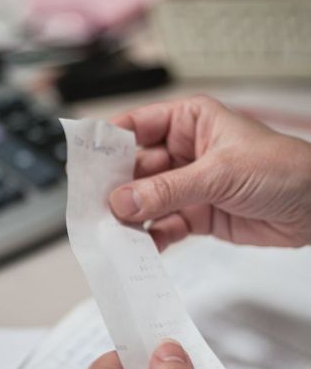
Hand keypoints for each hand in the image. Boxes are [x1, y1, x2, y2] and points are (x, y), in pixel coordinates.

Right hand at [108, 95, 310, 250]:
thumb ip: (168, 189)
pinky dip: (150, 238)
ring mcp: (186, 185)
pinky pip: (162, 226)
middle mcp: (182, 152)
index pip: (135, 127)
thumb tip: (123, 201)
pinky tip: (140, 247)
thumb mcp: (220, 172)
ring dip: (130, 216)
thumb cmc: (285, 169)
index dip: (107, 142)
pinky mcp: (194, 215)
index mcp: (188, 122)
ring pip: (144, 200)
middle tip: (94, 206)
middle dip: (115, 188)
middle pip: (134, 168)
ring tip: (113, 231)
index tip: (83, 161)